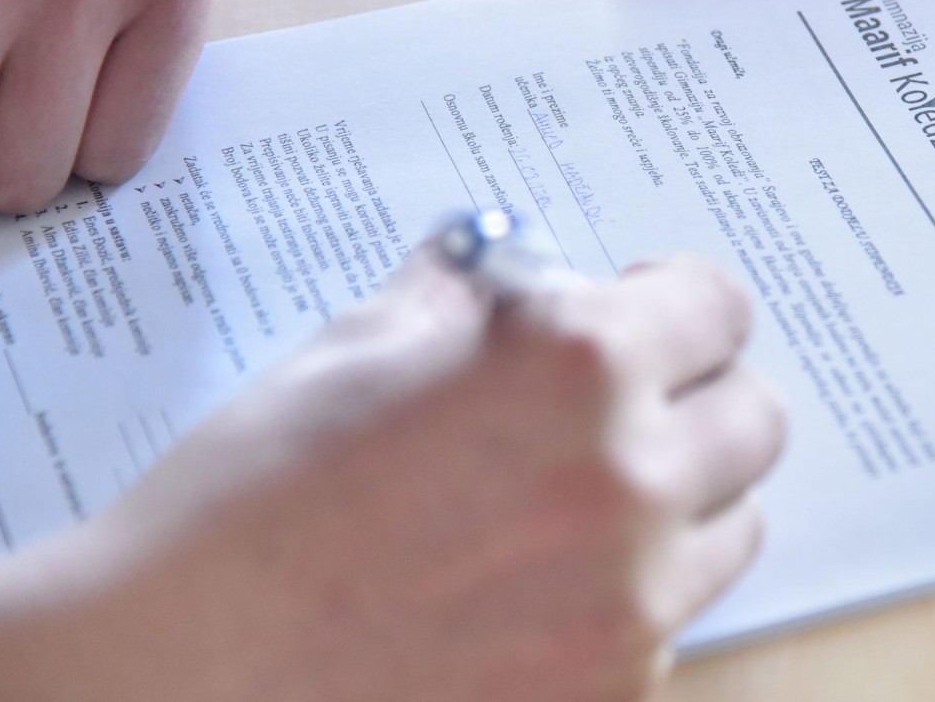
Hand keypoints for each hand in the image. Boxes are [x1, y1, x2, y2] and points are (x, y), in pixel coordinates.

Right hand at [0, 251, 785, 701]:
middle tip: (625, 408)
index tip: (650, 317)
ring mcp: (629, 603)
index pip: (719, 306)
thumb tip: (520, 274)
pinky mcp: (611, 693)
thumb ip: (473, 297)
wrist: (180, 673)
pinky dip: (623, 600)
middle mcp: (625, 478)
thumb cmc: (247, 504)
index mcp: (570, 362)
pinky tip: (528, 593)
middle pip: (754, 419)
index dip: (679, 304)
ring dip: (676, 504)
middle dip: (696, 400)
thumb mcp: (358, 348)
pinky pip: (668, 626)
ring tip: (570, 507)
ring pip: (729, 530)